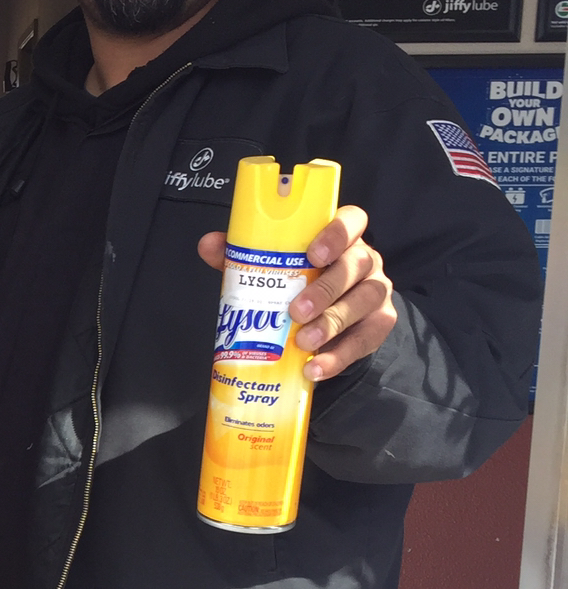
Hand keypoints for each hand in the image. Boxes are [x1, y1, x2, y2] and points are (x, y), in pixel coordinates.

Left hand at [197, 205, 396, 381]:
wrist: (329, 324)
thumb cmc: (299, 284)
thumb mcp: (273, 268)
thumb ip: (244, 254)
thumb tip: (208, 244)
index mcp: (341, 237)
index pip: (352, 220)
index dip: (337, 233)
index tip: (313, 254)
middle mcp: (364, 260)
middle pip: (356, 264)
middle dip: (326, 288)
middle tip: (296, 311)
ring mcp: (375, 291)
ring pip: (364, 300)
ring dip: (332, 323)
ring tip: (303, 341)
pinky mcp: (380, 324)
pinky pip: (365, 339)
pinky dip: (338, 357)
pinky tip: (315, 368)